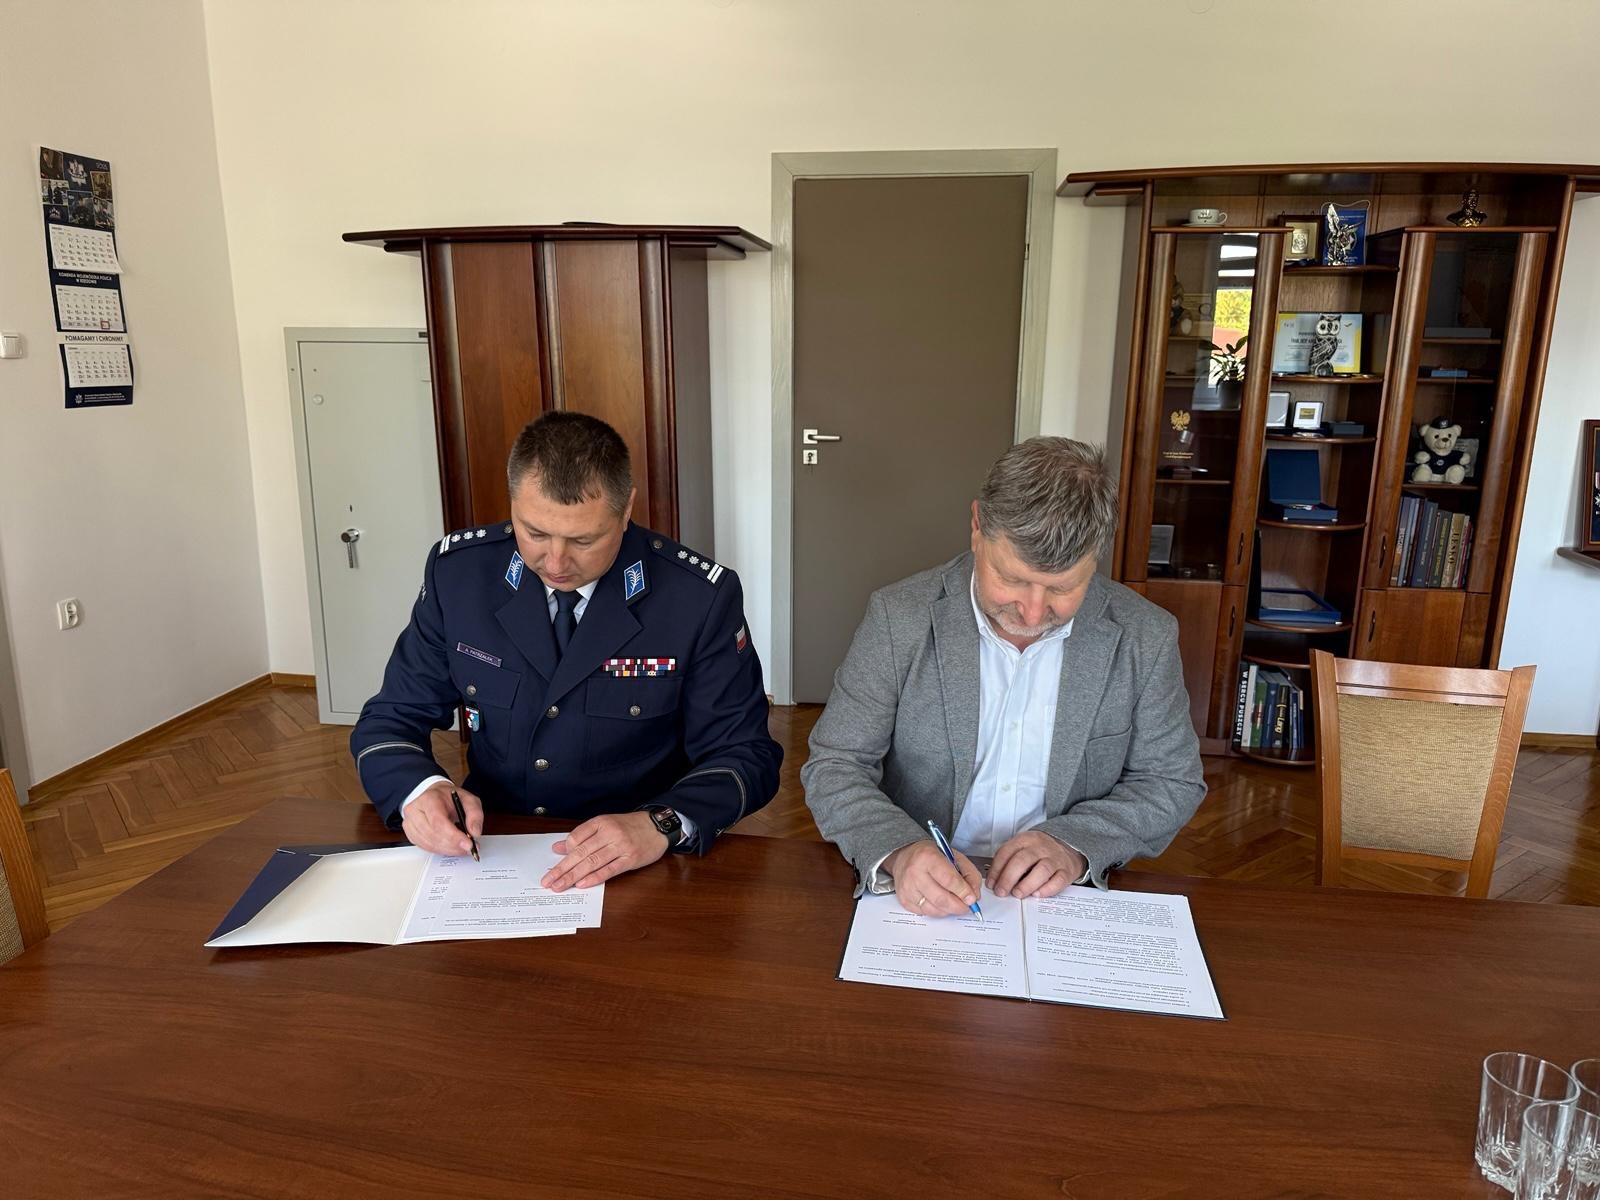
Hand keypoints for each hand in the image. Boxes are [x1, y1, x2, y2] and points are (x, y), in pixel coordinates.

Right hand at [401, 782, 482, 856]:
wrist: (433, 795)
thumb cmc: (448, 798)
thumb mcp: (468, 799)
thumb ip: (475, 814)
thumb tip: (475, 832)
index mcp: (428, 799)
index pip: (438, 821)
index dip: (454, 836)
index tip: (468, 844)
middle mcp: (415, 811)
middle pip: (433, 835)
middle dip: (453, 845)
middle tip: (468, 848)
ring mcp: (410, 823)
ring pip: (428, 844)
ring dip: (448, 850)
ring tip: (462, 848)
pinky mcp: (410, 833)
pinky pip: (425, 847)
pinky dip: (440, 850)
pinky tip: (450, 847)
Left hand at [543, 811, 667, 891]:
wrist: (657, 826)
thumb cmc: (630, 826)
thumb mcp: (605, 825)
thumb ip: (582, 836)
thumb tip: (558, 847)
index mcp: (601, 822)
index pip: (576, 837)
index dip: (564, 852)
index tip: (554, 865)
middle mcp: (610, 833)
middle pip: (581, 853)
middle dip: (562, 869)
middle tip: (548, 881)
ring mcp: (621, 847)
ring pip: (592, 862)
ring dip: (573, 876)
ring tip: (559, 886)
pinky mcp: (630, 859)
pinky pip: (609, 870)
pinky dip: (595, 878)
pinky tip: (582, 884)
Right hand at [884, 840, 981, 917]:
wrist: (904, 856)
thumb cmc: (930, 856)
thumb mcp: (954, 856)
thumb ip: (969, 874)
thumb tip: (974, 896)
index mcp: (928, 857)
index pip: (949, 880)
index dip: (963, 892)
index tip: (972, 899)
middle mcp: (915, 873)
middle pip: (942, 899)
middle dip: (959, 906)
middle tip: (967, 906)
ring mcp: (907, 888)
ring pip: (934, 910)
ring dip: (949, 910)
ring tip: (954, 903)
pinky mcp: (904, 900)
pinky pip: (925, 913)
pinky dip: (937, 911)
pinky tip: (939, 902)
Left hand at [987, 831, 1085, 899]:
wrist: (1068, 849)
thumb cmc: (1040, 852)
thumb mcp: (1023, 848)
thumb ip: (1009, 861)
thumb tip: (994, 881)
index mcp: (1026, 839)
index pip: (1007, 852)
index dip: (996, 869)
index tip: (991, 883)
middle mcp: (1041, 847)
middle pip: (1022, 860)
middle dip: (1008, 878)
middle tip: (1001, 891)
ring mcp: (1055, 859)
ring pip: (1042, 870)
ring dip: (1027, 884)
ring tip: (1017, 894)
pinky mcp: (1066, 871)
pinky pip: (1058, 881)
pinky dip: (1047, 889)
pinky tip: (1037, 894)